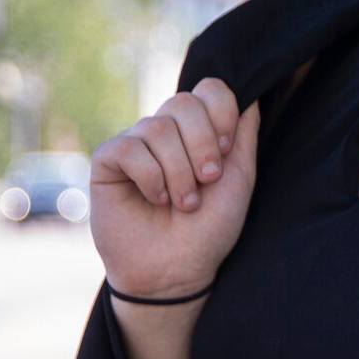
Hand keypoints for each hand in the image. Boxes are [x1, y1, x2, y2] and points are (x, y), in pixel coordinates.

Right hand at [89, 78, 260, 299]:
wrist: (178, 269)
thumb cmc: (211, 227)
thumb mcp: (240, 178)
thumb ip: (244, 134)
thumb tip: (251, 94)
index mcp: (198, 131)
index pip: (209, 89)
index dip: (221, 114)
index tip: (227, 150)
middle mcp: (166, 131)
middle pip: (183, 102)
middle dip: (203, 144)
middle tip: (209, 179)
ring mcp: (136, 144)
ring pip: (157, 128)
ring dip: (179, 171)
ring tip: (184, 202)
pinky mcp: (107, 162)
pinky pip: (129, 149)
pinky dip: (151, 177)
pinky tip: (156, 200)